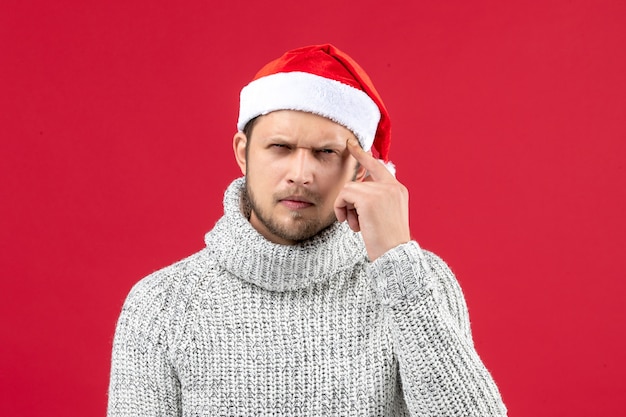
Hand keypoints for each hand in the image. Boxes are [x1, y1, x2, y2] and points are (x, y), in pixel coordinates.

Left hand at [334, 138, 410, 260]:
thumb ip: (374, 199)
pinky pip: (344, 195)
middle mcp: (392, 187)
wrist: (394, 255)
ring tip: (356, 225)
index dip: (363, 155)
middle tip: (355, 218)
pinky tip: (351, 223)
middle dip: (350, 201)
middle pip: (358, 182)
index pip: (378, 166)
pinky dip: (341, 208)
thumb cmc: (387, 241)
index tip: (351, 144)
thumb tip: (352, 192)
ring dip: (346, 207)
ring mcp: (381, 191)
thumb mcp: (385, 215)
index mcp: (398, 190)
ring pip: (349, 189)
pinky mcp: (369, 199)